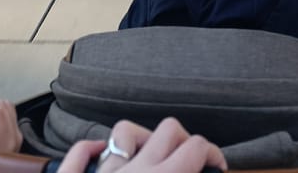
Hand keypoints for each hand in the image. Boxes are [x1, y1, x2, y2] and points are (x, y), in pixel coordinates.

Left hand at [57, 118, 226, 172]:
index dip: (214, 154)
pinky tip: (100, 156)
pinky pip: (81, 151)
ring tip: (149, 159)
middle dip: (183, 142)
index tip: (216, 168)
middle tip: (187, 162)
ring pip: (126, 130)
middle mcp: (134, 171)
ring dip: (141, 141)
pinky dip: (92, 150)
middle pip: (169, 129)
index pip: (198, 147)